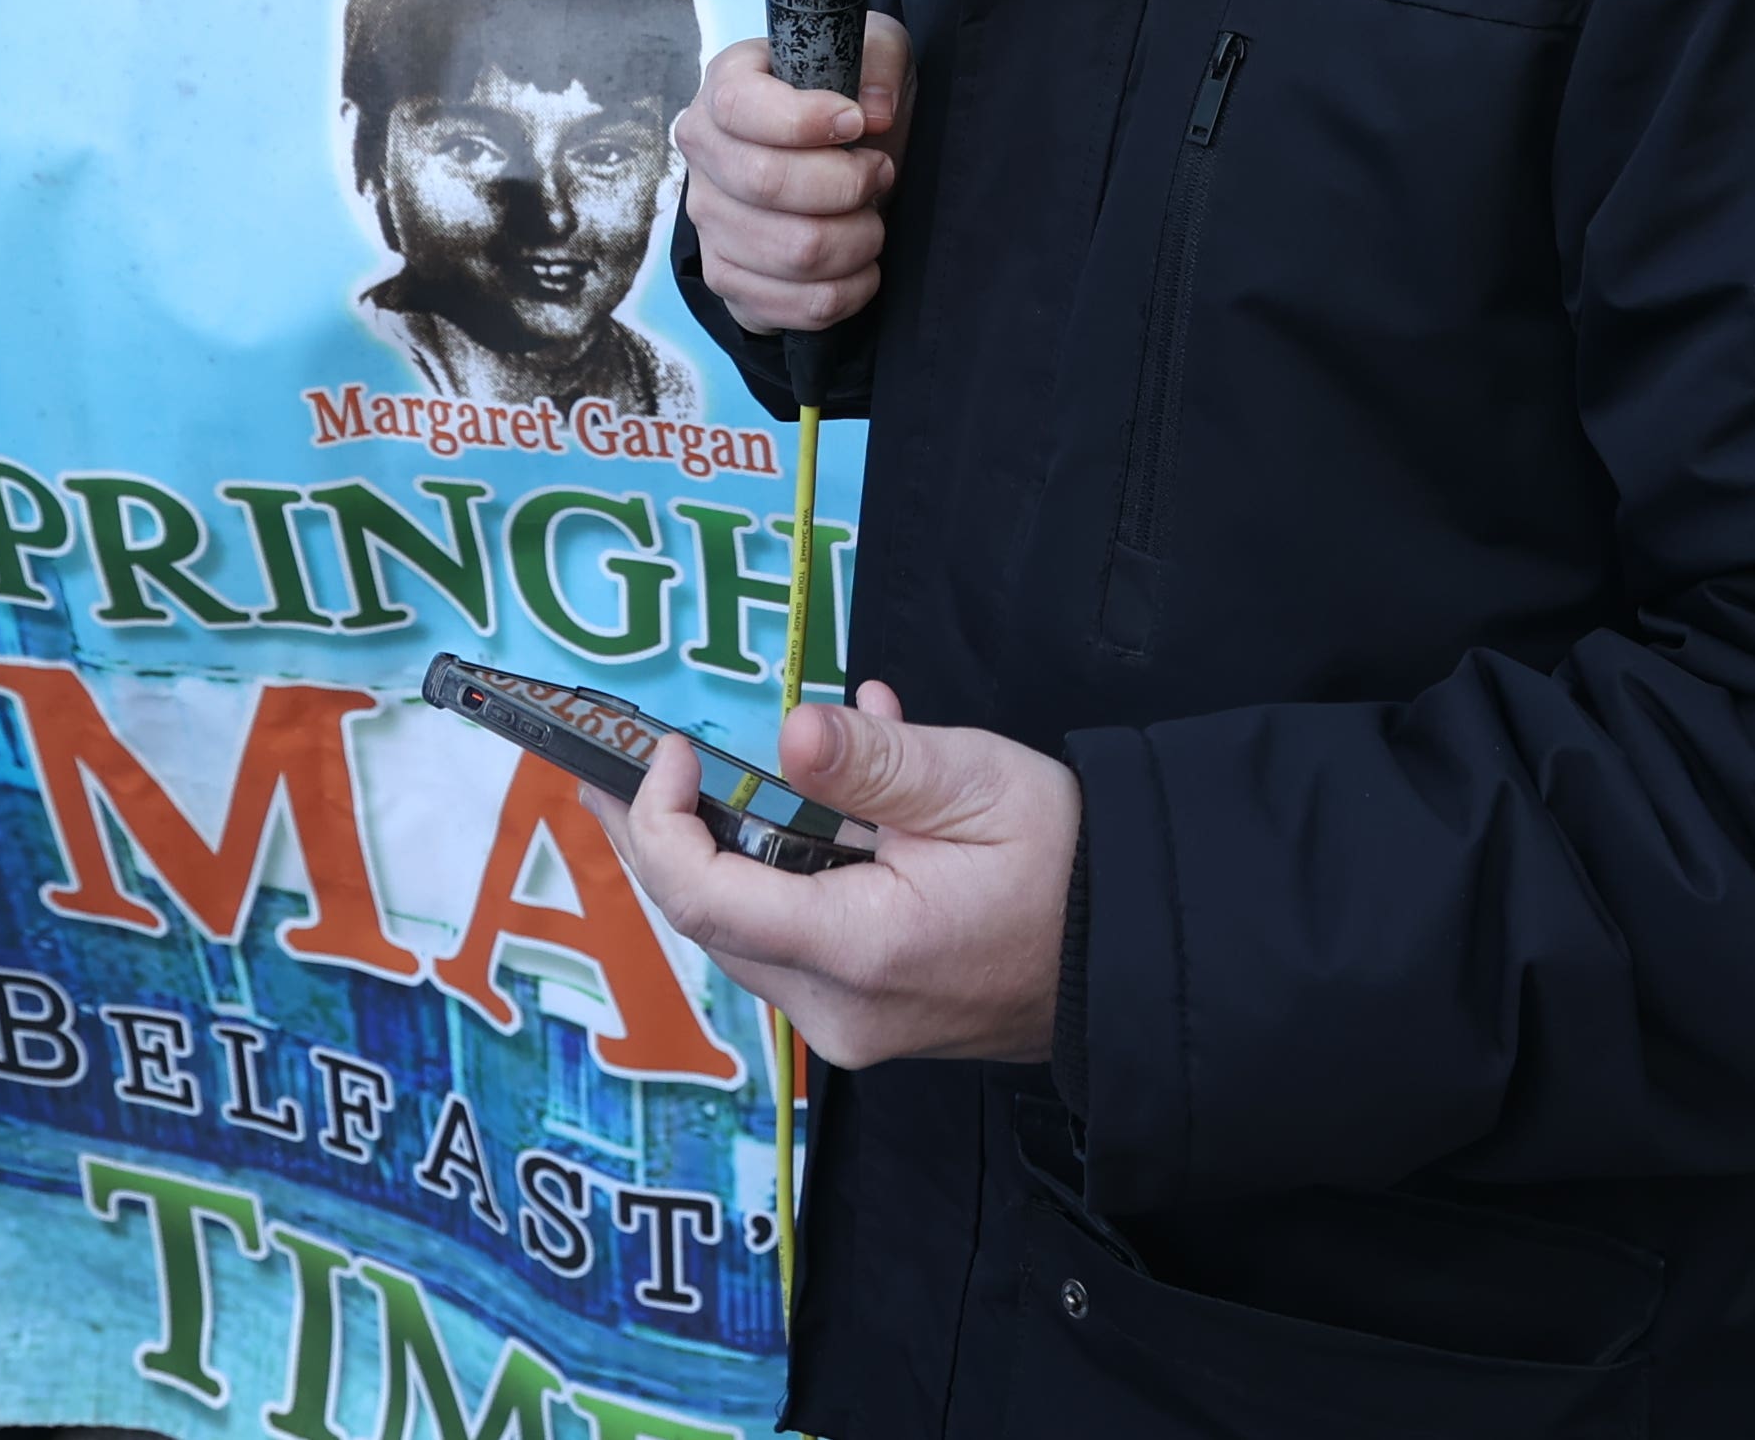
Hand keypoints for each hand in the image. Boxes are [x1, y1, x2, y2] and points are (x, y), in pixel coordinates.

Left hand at [614, 680, 1075, 1067]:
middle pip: (706, 920)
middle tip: (618, 763)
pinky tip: (808, 795)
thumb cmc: (1071, 865)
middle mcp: (837, 1009)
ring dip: (714, 849)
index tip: (669, 750)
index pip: (704, 896)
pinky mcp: (868, 1014)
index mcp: (859, 951)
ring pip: (743, 931)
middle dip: (658, 836)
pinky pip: (793, 939)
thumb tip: (790, 731)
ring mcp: (850, 1023)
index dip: (661, 820)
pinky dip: (780, 868)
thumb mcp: (978, 784)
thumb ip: (876, 761)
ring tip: (687, 774)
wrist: (1136, 954)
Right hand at [674, 22, 908, 335]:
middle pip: (767, 183)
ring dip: (858, 240)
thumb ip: (879, 61)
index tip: (858, 123)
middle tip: (879, 173)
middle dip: (847, 184)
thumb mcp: (875, 55)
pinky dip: (847, 291)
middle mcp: (703, 154)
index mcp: (726, 86)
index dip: (804, 120)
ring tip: (872, 219)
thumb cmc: (852, 103)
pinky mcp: (730, 280)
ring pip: (794, 251)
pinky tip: (861, 265)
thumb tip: (874, 109)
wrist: (841, 164)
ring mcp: (709, 222)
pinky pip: (793, 306)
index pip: (739, 106)